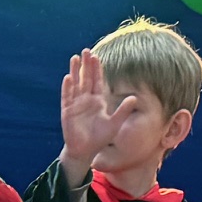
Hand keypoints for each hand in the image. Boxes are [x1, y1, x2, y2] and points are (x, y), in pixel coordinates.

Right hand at [61, 50, 135, 175]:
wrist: (85, 151)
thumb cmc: (100, 138)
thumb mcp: (115, 123)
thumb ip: (123, 110)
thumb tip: (135, 98)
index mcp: (98, 101)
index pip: (97, 81)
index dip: (97, 69)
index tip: (97, 57)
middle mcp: (86, 100)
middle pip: (86, 78)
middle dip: (86, 65)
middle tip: (86, 51)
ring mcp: (76, 104)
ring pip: (75, 84)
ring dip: (75, 71)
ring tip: (75, 58)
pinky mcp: (67, 111)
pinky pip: (67, 96)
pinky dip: (67, 87)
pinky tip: (68, 77)